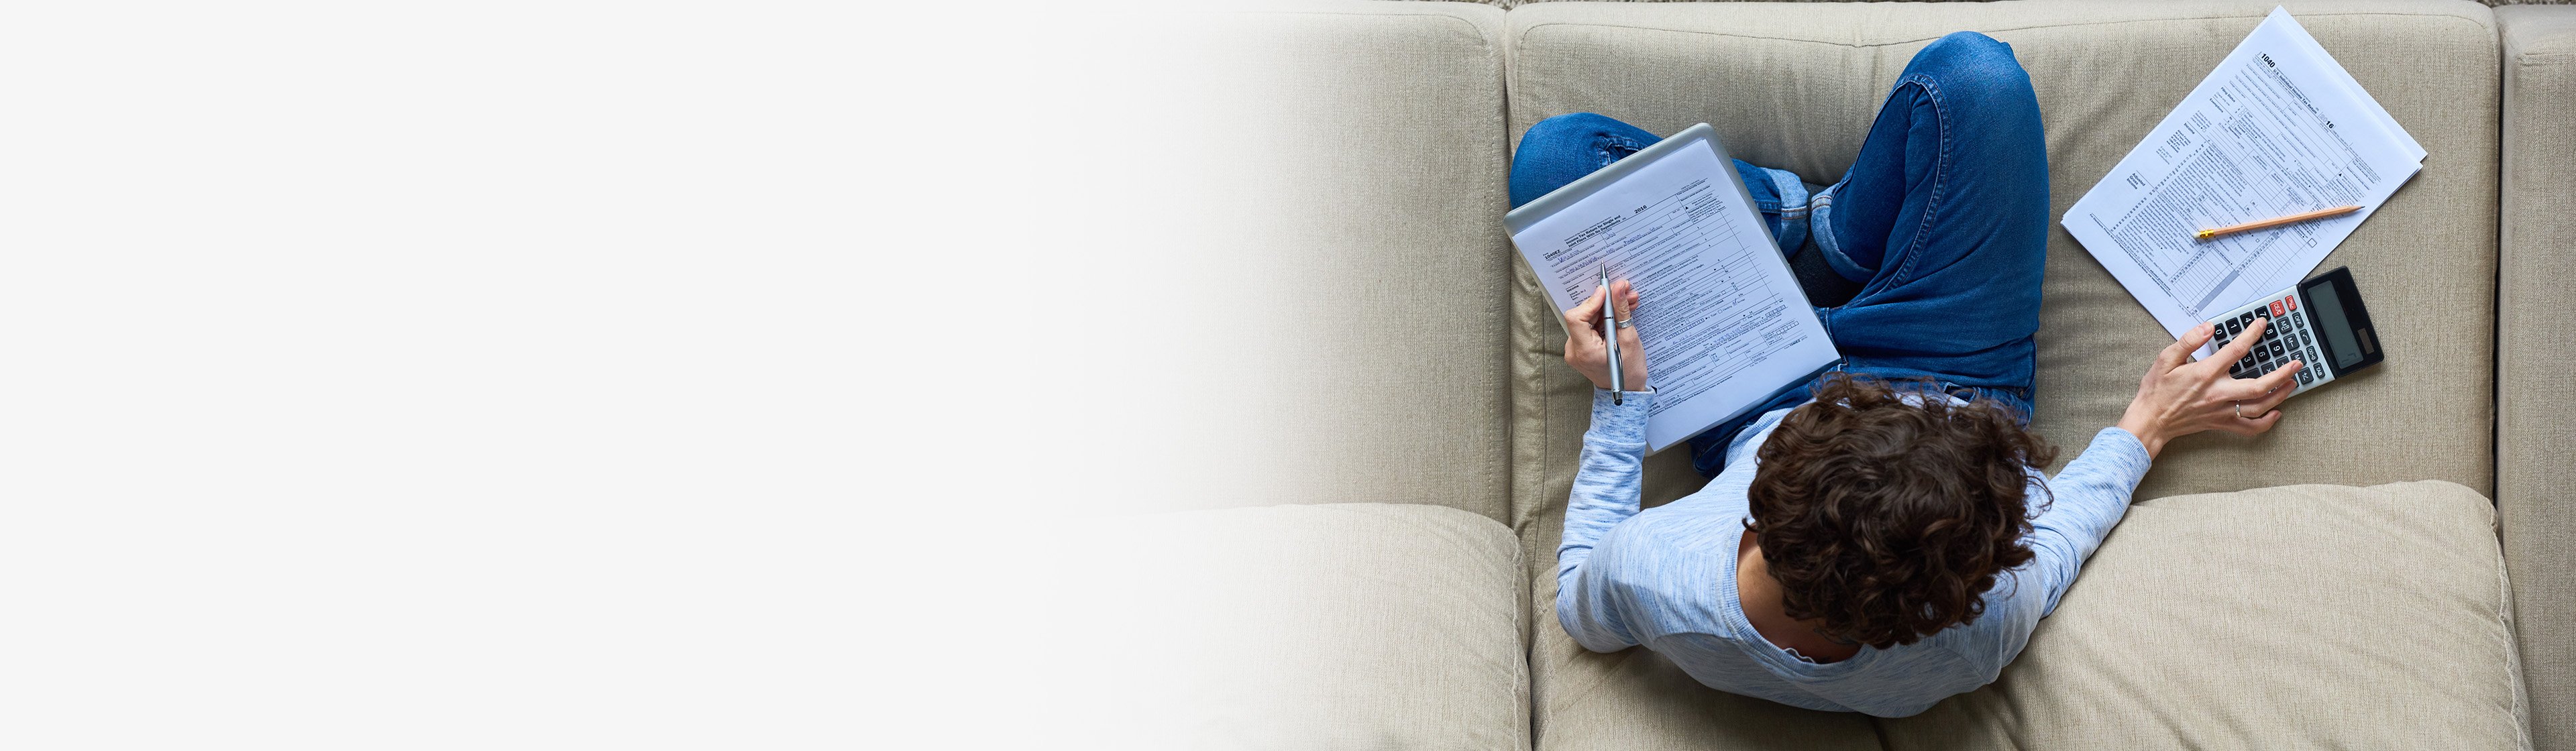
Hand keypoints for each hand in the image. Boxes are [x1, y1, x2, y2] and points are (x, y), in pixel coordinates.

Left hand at [1563, 279, 1646, 391]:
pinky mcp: (1580, 348)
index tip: (1607, 291)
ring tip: (1629, 302)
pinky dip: (1604, 319)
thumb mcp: (1629, 339)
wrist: (1628, 392)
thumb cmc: (1629, 372)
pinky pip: (1590, 327)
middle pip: (1583, 316)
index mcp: (1584, 352)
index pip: (1576, 318)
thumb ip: (1621, 312)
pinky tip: (1620, 314)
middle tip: (1626, 292)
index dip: (1591, 302)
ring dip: (1608, 309)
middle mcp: (1574, 351)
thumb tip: (1618, 288)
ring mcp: (1575, 350)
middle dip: (1605, 302)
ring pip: (1588, 319)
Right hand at [2115, 318, 2302, 458]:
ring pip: (2260, 406)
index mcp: (2205, 374)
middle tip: (2296, 364)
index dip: (2251, 334)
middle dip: (2282, 374)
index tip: (2261, 324)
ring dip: (2281, 394)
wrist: (2151, 420)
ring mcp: (2222, 410)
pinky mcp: (2221, 423)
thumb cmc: (2157, 391)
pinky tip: (2276, 413)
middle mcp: (2218, 393)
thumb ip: (2188, 341)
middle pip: (2259, 386)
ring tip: (2293, 383)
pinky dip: (2266, 422)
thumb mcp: (2166, 359)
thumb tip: (2208, 327)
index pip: (2236, 350)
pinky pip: (2250, 427)